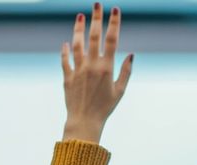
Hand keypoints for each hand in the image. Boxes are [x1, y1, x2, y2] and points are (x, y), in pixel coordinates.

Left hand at [61, 2, 132, 142]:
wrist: (84, 121)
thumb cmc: (105, 108)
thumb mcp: (120, 91)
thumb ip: (126, 72)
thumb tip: (131, 54)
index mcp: (106, 68)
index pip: (112, 40)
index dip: (114, 23)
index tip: (115, 10)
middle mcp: (91, 66)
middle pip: (94, 37)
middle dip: (96, 18)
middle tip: (96, 4)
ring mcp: (78, 70)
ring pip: (77, 44)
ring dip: (79, 29)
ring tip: (80, 16)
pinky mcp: (67, 77)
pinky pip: (65, 60)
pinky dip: (65, 50)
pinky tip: (67, 42)